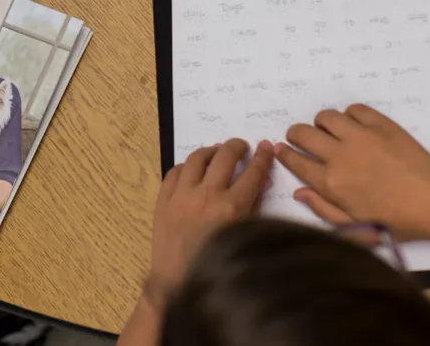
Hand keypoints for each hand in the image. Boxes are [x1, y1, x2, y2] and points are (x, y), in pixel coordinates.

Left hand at [148, 139, 272, 304]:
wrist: (177, 282)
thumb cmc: (215, 264)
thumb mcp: (243, 237)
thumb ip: (252, 209)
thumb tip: (259, 183)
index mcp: (231, 207)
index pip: (253, 173)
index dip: (262, 157)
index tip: (266, 147)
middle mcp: (207, 195)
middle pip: (225, 157)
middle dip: (237, 146)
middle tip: (241, 146)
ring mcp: (182, 196)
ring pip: (197, 158)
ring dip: (210, 151)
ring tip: (217, 151)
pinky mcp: (163, 200)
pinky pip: (174, 172)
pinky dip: (185, 166)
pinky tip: (191, 169)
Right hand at [276, 104, 429, 238]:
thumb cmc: (397, 221)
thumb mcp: (357, 228)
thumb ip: (324, 210)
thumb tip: (300, 192)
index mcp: (331, 184)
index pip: (296, 161)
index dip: (285, 155)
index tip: (282, 151)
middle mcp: (340, 156)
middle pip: (303, 133)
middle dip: (296, 135)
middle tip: (302, 140)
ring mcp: (360, 136)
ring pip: (326, 116)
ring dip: (322, 124)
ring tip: (330, 133)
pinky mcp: (380, 124)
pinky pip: (353, 109)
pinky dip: (349, 116)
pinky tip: (355, 128)